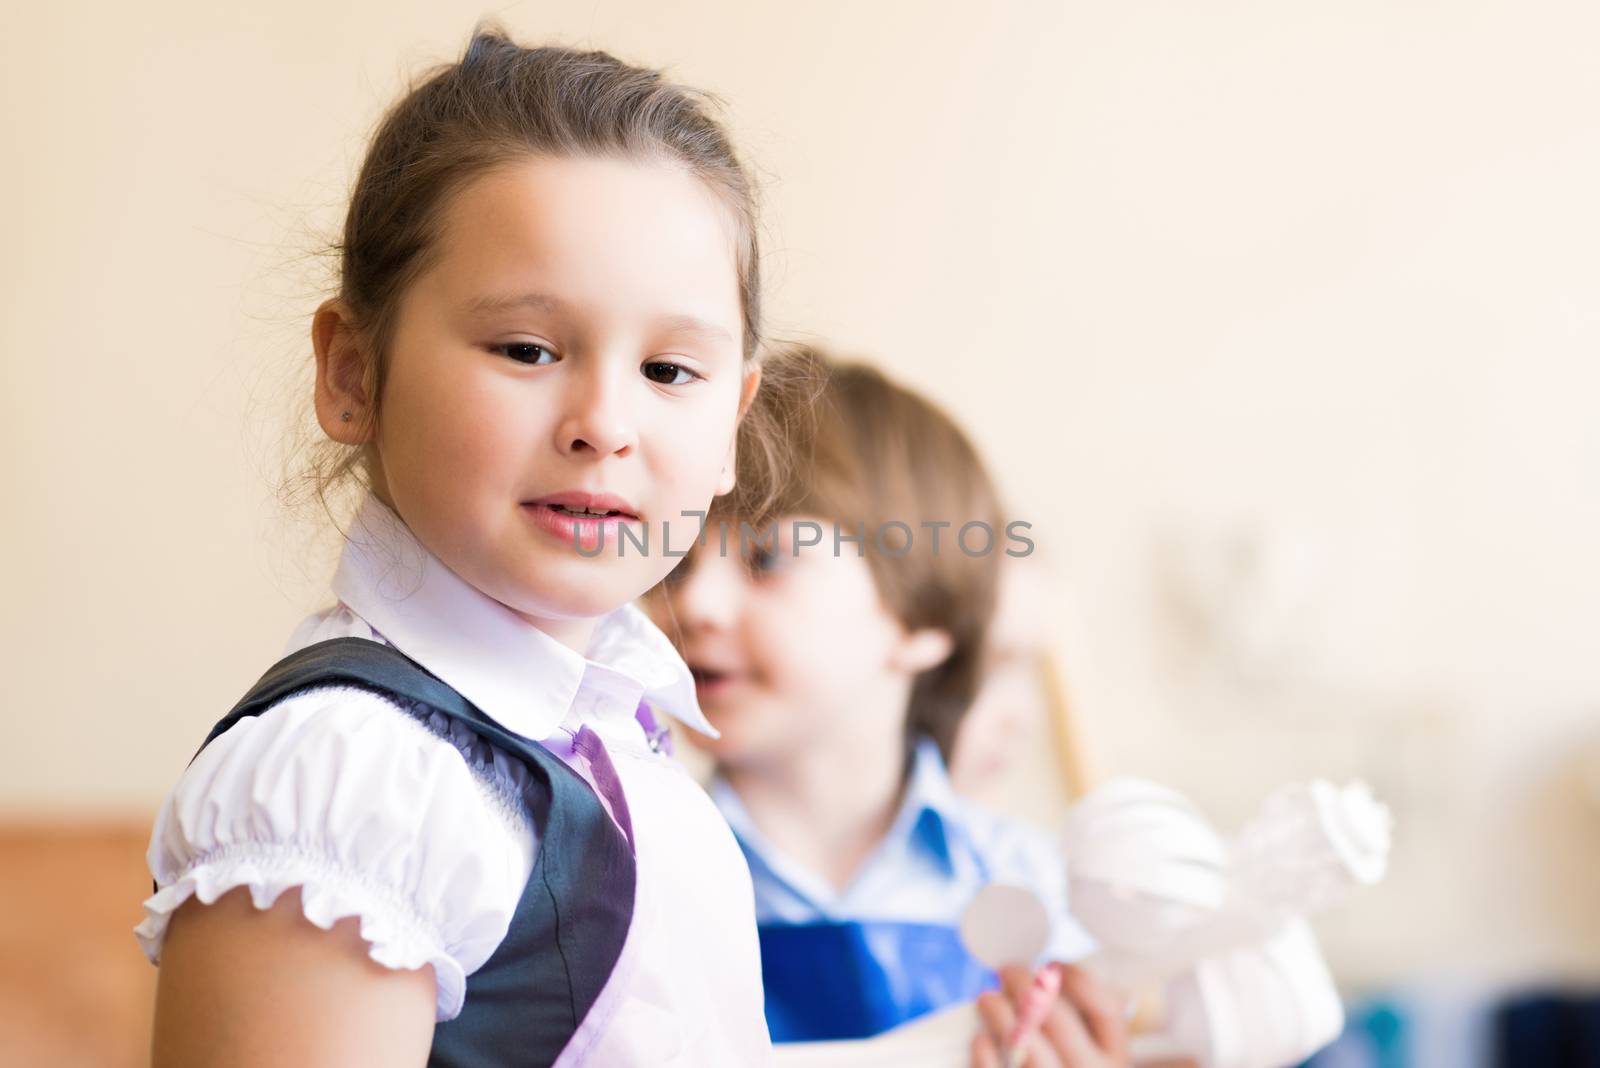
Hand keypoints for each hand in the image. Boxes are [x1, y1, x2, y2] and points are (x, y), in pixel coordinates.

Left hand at [971, 963, 1129, 1067]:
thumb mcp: (1090, 1055)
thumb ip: (1079, 1027)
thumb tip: (1041, 980)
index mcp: (1117, 1059)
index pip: (1104, 1008)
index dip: (1076, 978)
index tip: (1051, 963)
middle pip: (1060, 1020)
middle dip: (1026, 986)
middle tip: (1005, 972)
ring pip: (1030, 1048)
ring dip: (1002, 1015)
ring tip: (986, 998)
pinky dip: (987, 1060)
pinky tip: (979, 1039)